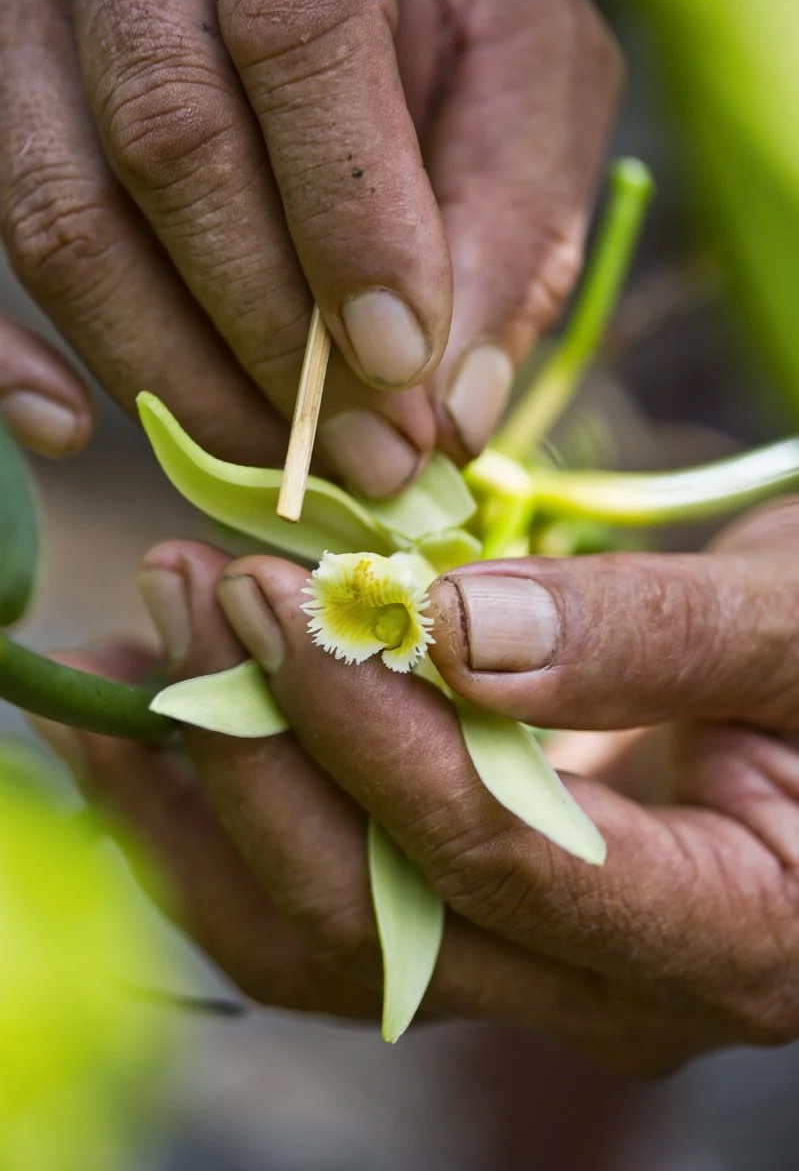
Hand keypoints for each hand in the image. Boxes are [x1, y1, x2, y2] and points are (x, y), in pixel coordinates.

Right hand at [0, 0, 620, 490]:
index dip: (347, 228)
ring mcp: (36, 12)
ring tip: (278, 466)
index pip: (296, 37)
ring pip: (61, 210)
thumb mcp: (524, 66)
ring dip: (172, 375)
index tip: (403, 374)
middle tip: (367, 459)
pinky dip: (8, 351)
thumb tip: (457, 412)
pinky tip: (73, 429)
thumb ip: (510, 213)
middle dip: (271, 341)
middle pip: (167, 147)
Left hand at [31, 499, 798, 1074]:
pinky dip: (224, 815)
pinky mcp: (471, 918)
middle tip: (183, 590)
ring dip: (201, 798)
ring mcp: (531, 968)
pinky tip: (160, 723)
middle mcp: (611, 989)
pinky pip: (318, 902)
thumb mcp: (795, 627)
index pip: (501, 858)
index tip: (269, 594)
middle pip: (377, 919)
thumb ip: (653, 634)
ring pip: (318, 937)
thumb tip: (458, 631)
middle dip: (256, 752)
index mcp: (730, 935)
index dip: (370, 731)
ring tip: (122, 660)